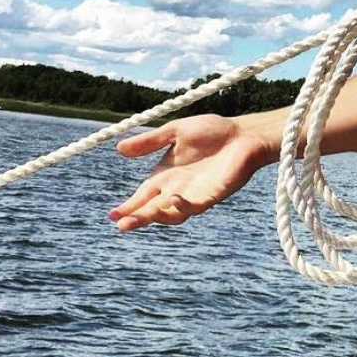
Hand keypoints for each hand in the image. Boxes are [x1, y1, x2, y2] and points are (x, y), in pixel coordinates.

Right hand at [109, 113, 272, 231]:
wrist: (243, 133)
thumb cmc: (212, 131)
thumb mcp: (175, 132)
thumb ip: (150, 142)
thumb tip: (118, 148)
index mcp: (166, 176)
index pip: (143, 196)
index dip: (129, 206)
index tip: (113, 215)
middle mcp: (177, 189)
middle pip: (153, 209)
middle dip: (137, 218)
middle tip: (121, 224)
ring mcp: (195, 195)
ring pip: (171, 214)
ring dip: (156, 217)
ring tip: (140, 218)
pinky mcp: (212, 195)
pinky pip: (195, 206)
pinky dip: (183, 206)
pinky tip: (173, 199)